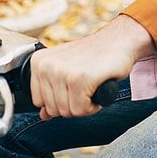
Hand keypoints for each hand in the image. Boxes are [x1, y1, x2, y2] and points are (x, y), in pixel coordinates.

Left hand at [30, 15, 154, 119]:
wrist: (118, 41)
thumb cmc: (94, 57)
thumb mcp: (66, 72)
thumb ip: (52, 94)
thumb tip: (44, 116)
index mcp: (38, 62)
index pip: (39, 102)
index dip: (60, 100)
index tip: (73, 86)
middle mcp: (46, 66)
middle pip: (53, 110)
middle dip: (73, 104)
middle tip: (85, 84)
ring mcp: (62, 72)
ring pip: (67, 112)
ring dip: (84, 105)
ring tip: (91, 84)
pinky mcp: (79, 79)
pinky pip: (81, 110)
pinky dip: (93, 106)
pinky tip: (97, 87)